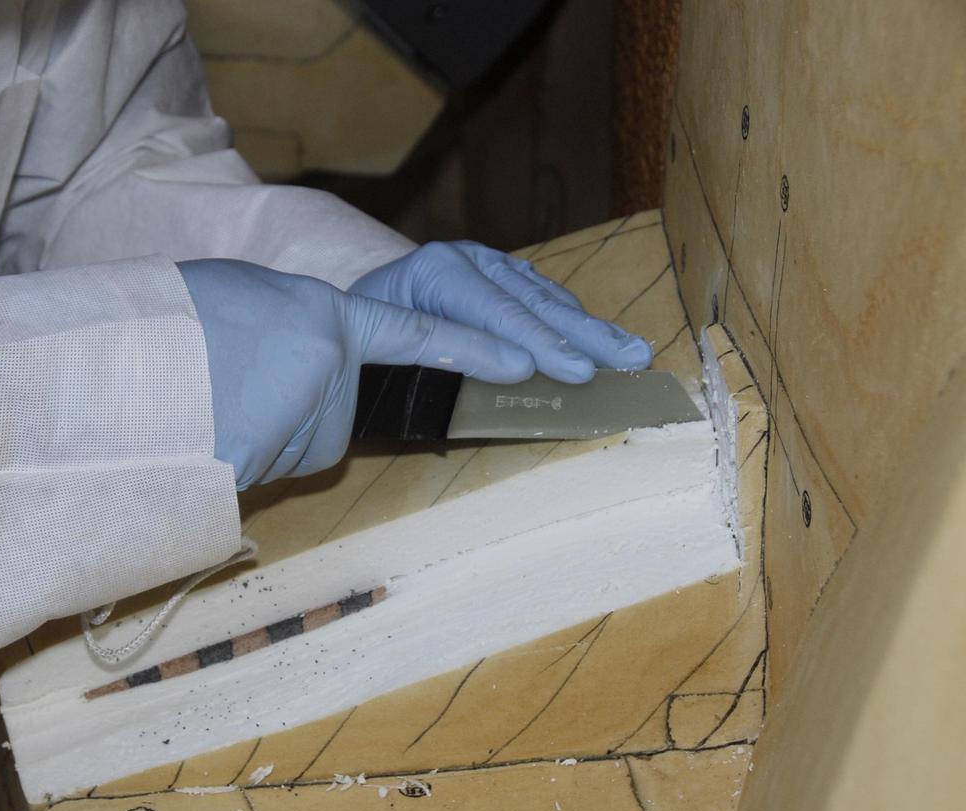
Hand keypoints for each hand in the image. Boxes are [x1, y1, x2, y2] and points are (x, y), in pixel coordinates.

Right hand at [180, 259, 532, 488]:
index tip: (528, 362)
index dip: (474, 348)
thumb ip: (296, 327)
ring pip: (302, 437)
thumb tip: (304, 362)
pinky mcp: (279, 462)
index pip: (418, 336)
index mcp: (327, 316)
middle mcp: (330, 370)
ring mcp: (306, 419)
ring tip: (214, 399)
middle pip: (337, 406)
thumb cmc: (174, 323)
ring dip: (265, 427)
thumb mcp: (248, 300)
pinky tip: (213, 428)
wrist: (125, 365)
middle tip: (238, 384)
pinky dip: (247, 452)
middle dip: (297, 404)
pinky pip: (276, 462)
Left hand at [349, 241, 652, 383]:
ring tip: (633, 352)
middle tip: (628, 361)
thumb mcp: (387, 350)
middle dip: (584, 336)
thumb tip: (507, 375)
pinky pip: (542, 298)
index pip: (496, 312)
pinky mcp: (498, 276)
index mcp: (435, 272)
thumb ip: (441, 359)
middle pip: (532, 303)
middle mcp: (466, 259)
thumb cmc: (363, 339)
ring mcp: (485, 264)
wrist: (351, 305)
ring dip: (591, 330)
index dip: (540, 344)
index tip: (575, 372)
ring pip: (545, 298)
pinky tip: (605, 337)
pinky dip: (575, 321)